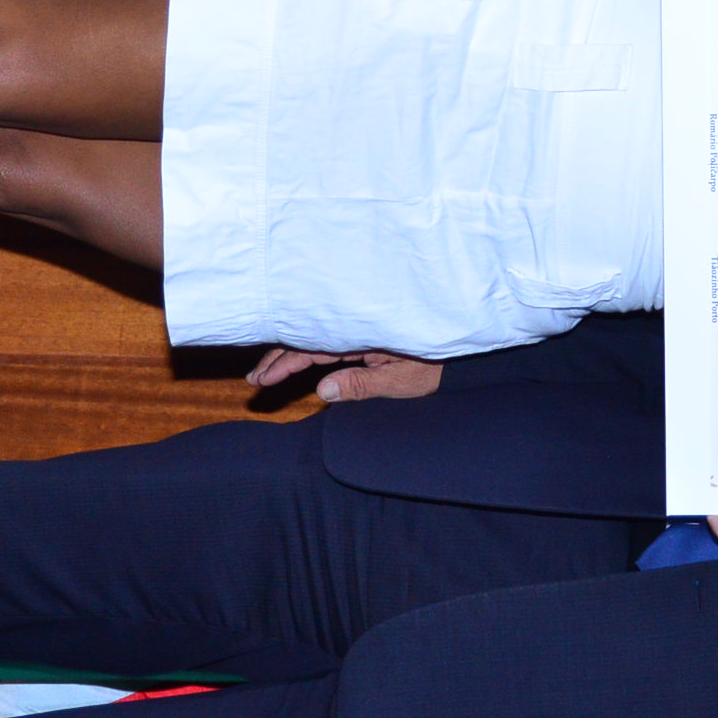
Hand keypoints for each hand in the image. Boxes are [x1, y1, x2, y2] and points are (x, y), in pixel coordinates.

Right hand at [247, 348, 444, 401]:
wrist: (462, 357)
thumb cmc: (436, 366)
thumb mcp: (401, 380)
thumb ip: (361, 384)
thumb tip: (321, 390)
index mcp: (361, 332)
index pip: (312, 346)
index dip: (284, 361)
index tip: (262, 377)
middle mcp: (356, 327)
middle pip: (307, 339)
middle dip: (278, 357)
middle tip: (255, 379)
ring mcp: (360, 331)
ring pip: (315, 339)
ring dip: (289, 355)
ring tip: (265, 373)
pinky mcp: (366, 337)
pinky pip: (329, 342)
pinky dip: (309, 352)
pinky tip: (297, 362)